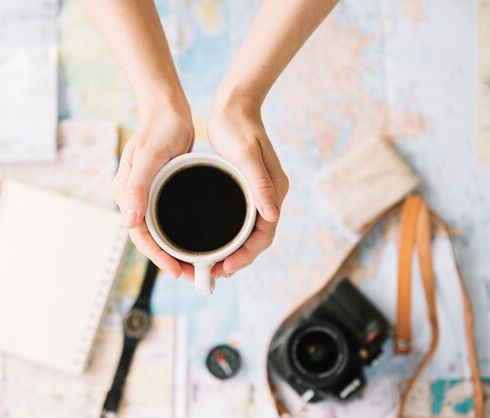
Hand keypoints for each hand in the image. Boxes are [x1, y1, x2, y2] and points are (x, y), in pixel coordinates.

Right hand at [112, 109, 194, 278]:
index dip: (157, 256)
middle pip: (149, 238)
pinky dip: (179, 234)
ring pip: (159, 232)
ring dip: (175, 250)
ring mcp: (147, 196)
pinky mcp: (160, 192)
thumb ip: (137, 187)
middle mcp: (134, 199)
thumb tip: (128, 221)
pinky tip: (196, 241)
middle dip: (168, 259)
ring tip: (196, 265)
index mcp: (126, 193)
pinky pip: (167, 220)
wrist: (168, 112)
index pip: (139, 234)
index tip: (176, 270)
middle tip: (192, 275)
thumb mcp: (149, 156)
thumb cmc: (159, 130)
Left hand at [207, 97, 288, 277]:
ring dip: (235, 251)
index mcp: (275, 191)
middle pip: (258, 238)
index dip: (247, 254)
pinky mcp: (245, 189)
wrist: (234, 106)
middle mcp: (269, 196)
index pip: (265, 234)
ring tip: (214, 266)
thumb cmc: (238, 127)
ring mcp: (258, 193)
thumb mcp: (247, 155)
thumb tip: (272, 216)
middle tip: (216, 273)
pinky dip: (230, 236)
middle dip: (240, 259)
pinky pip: (241, 220)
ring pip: (249, 232)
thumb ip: (260, 184)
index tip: (227, 267)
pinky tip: (215, 243)